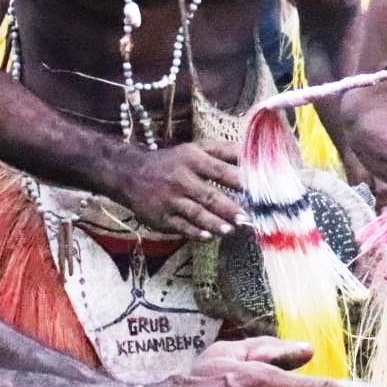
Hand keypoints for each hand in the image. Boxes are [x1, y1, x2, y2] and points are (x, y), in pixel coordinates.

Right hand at [101, 140, 246, 238]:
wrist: (130, 173)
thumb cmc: (173, 161)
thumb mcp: (196, 149)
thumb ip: (224, 151)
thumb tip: (252, 152)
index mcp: (193, 160)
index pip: (219, 171)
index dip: (238, 180)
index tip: (257, 190)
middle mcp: (181, 179)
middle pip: (209, 195)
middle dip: (229, 208)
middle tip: (246, 218)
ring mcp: (170, 199)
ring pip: (195, 213)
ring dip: (214, 223)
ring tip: (231, 231)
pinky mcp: (161, 217)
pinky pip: (180, 226)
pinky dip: (194, 233)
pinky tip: (207, 238)